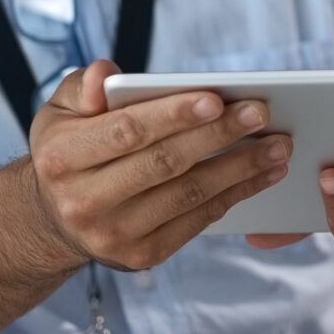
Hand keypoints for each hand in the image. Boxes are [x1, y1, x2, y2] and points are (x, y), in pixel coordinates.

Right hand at [24, 60, 290, 272]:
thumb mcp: (60, 109)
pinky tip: (263, 174)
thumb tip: (108, 77)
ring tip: (278, 145)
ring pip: (189, 195)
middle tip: (262, 113)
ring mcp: (114, 235)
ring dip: (241, 169)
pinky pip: (198, 220)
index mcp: (61, 158)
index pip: (127, 131)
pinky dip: (235, 195)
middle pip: (165, 163)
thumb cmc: (70, 148)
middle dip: (219, 136)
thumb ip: (85, 84)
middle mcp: (83, 202)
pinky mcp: (142, 256)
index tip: (217, 98)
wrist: (55, 218)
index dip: (174, 115)